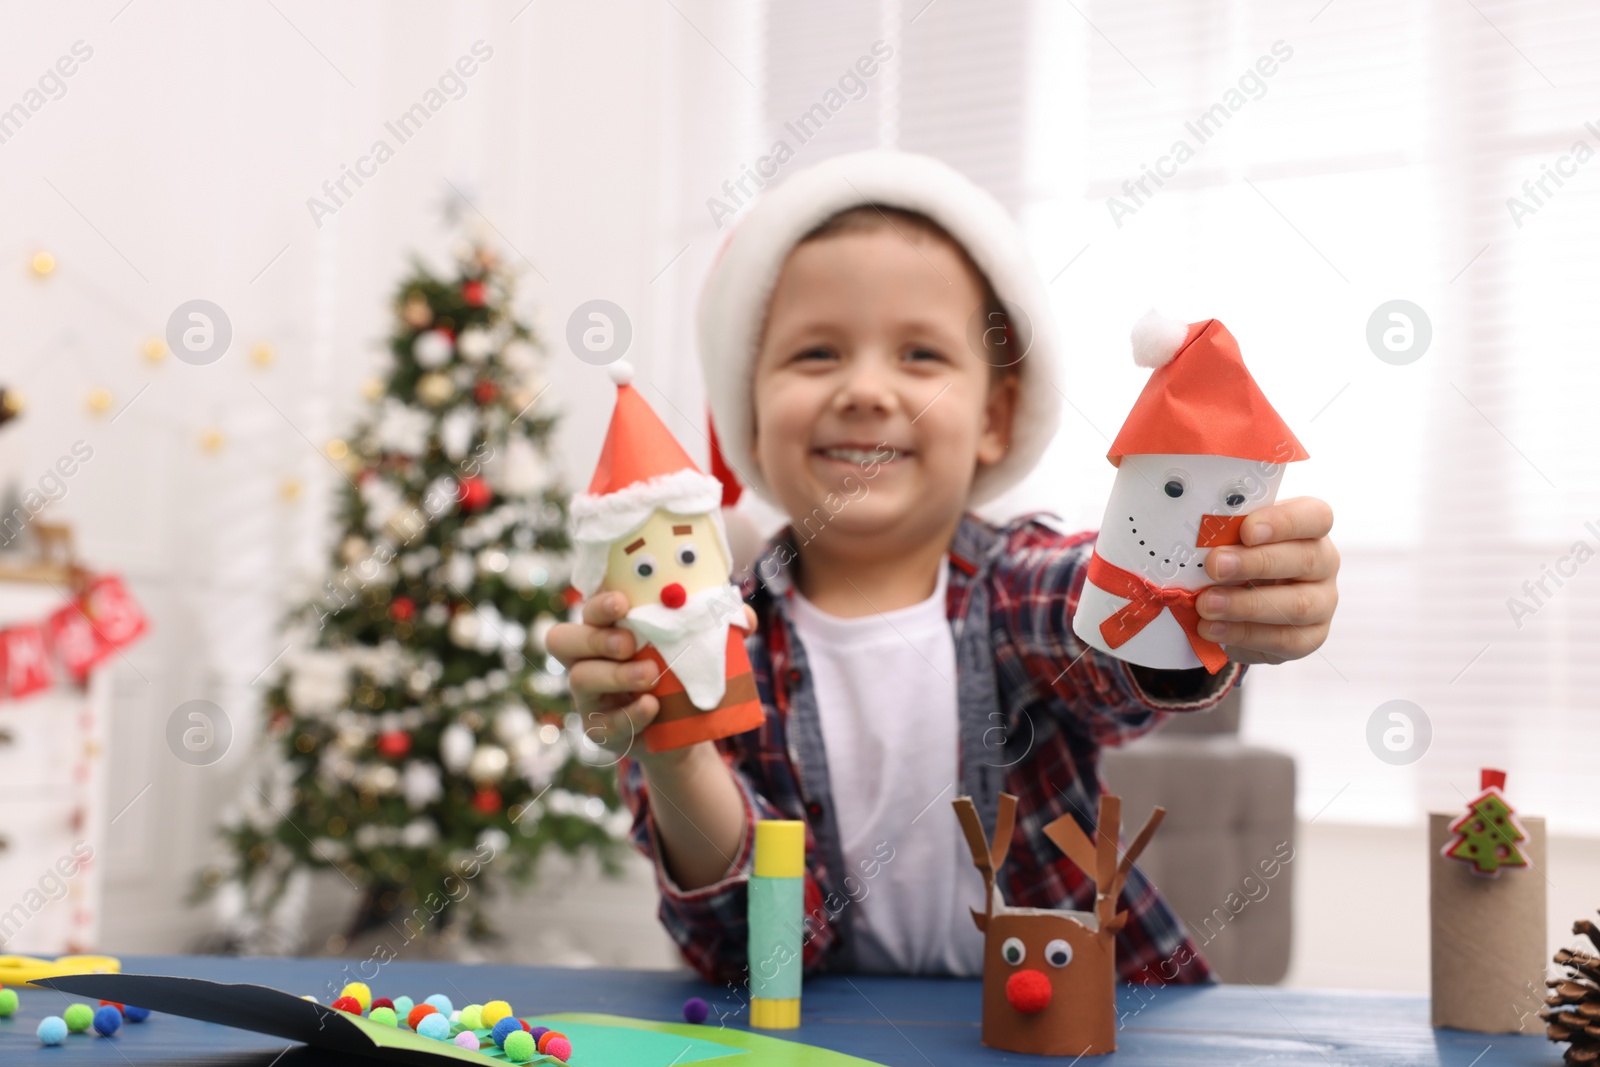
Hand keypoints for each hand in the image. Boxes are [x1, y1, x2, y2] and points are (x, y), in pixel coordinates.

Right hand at [545, 589, 757, 761]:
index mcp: (608, 628)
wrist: (688, 727)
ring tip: (651, 676)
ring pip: (580, 679)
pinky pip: (603, 722)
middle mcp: (589, 658)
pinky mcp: (600, 728)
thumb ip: (722, 627)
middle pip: (562, 640)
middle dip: (595, 637)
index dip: (597, 603)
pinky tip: (652, 708)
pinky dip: (629, 714)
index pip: (588, 608)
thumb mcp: (702, 647)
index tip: (623, 602)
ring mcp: (590, 695)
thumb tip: (744, 616)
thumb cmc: (685, 672)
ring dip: (616, 675)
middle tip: (630, 643)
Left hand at [1195, 496, 1338, 665]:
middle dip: (1256, 563)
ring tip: (1206, 605)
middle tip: (1215, 566)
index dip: (1284, 522)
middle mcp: (1323, 564)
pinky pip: (1283, 639)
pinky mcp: (1309, 638)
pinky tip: (1213, 629)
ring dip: (1246, 605)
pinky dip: (1243, 634)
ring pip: (1297, 605)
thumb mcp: (1233, 542)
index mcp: (1309, 529)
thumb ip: (1226, 536)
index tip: (1247, 530)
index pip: (1315, 516)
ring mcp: (1322, 603)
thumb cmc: (1239, 562)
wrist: (1241, 611)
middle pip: (1305, 559)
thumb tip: (1199, 539)